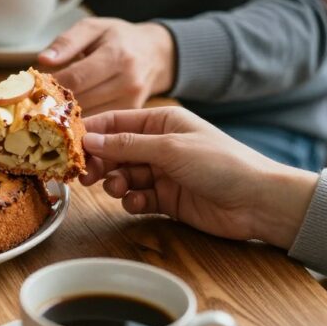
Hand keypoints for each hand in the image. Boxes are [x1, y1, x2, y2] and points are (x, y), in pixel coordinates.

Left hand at [38, 19, 174, 115]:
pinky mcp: (131, 115)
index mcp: (117, 56)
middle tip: (35, 101)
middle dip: (56, 101)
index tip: (32, 87)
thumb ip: (67, 41)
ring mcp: (132, 101)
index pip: (76, 77)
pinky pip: (101, 123)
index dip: (52, 85)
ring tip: (49, 108)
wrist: (156, 53)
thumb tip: (43, 60)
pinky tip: (69, 115)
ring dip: (67, 114)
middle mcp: (128, 81)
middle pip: (82, 100)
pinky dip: (83, 120)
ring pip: (90, 116)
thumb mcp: (94, 28)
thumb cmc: (119, 38)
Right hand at [79, 106, 318, 248]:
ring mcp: (162, 173)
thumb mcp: (170, 148)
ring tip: (118, 190)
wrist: (258, 202)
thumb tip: (89, 140)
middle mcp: (159, 145)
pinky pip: (136, 198)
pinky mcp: (166, 199)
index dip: (91, 133)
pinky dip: (132, 201)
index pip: (115, 122)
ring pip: (122, 176)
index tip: (68, 146)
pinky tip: (139, 203)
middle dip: (99, 163)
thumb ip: (126, 145)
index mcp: (162, 121)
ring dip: (116, 184)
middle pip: (114, 151)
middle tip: (84, 176)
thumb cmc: (222, 163)